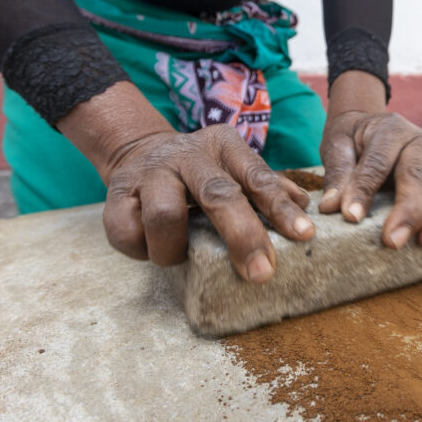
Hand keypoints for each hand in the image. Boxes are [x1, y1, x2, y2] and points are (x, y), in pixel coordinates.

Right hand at [59, 82, 313, 281]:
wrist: (138, 150)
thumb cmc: (201, 172)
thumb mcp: (235, 168)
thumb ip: (267, 187)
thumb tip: (305, 207)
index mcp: (223, 147)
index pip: (257, 178)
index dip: (280, 208)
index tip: (303, 235)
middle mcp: (188, 155)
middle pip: (218, 195)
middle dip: (242, 237)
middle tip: (261, 274)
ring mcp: (149, 173)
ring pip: (164, 216)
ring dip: (176, 249)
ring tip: (182, 257)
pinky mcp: (115, 194)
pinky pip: (128, 234)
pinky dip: (143, 251)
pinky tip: (152, 248)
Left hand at [319, 71, 421, 250]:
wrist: (369, 124)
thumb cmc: (352, 138)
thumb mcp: (337, 144)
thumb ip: (337, 172)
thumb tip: (331, 207)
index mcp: (392, 131)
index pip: (379, 163)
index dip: (364, 190)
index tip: (351, 217)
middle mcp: (418, 147)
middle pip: (417, 179)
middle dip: (407, 212)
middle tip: (392, 242)